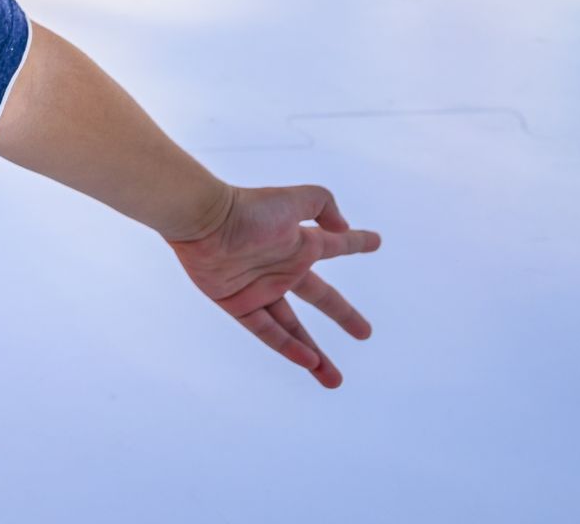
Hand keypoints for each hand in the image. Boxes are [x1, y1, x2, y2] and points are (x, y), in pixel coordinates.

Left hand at [169, 185, 380, 387]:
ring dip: (314, 354)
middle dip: (344, 315)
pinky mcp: (238, 303)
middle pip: (321, 298)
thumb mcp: (294, 199)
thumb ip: (323, 204)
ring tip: (335, 380)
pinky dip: (287, 347)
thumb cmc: (247, 208)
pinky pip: (266, 331)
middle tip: (365, 334)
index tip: (376, 242)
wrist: (204, 221)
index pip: (335, 246)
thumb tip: (343, 228)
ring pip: (293, 328)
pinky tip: (307, 362)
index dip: (355, 242)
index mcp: (298, 243)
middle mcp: (282, 269)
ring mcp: (261, 289)